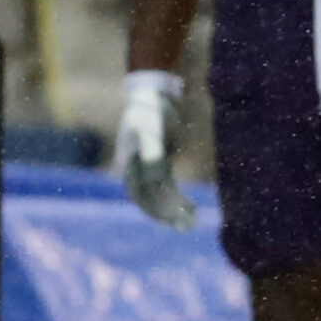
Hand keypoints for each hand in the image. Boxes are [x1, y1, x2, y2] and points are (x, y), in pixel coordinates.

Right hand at [114, 69, 197, 227]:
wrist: (153, 94)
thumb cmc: (151, 111)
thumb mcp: (150, 130)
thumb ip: (151, 152)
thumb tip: (153, 177)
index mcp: (128, 164)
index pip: (141, 195)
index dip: (157, 209)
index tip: (178, 219)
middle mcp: (133, 169)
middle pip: (148, 199)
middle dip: (167, 214)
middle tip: (189, 225)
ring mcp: (144, 167)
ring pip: (157, 196)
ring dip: (173, 210)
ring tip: (193, 220)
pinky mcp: (157, 163)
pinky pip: (164, 188)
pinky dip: (176, 198)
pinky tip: (190, 206)